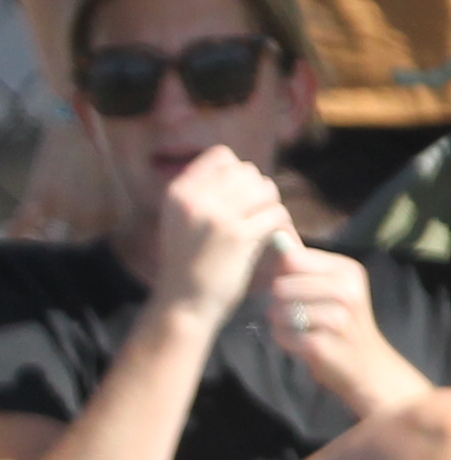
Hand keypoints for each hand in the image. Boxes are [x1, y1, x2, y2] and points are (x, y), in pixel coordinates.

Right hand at [145, 146, 295, 323]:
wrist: (183, 303)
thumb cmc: (187, 263)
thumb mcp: (181, 220)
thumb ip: (203, 194)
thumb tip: (244, 173)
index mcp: (178, 191)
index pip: (221, 155)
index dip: (237, 173)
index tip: (238, 196)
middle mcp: (194, 197)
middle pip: (247, 171)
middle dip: (257, 191)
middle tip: (256, 215)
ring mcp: (216, 215)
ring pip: (265, 189)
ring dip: (271, 207)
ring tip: (264, 226)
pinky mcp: (238, 235)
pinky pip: (275, 213)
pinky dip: (280, 226)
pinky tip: (272, 240)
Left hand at [265, 241, 430, 419]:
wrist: (368, 367)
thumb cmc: (341, 323)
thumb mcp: (332, 286)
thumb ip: (304, 263)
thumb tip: (277, 232)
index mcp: (348, 270)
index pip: (291, 257)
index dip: (276, 271)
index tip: (283, 286)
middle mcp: (346, 289)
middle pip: (280, 285)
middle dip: (277, 301)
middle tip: (294, 312)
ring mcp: (337, 317)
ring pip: (277, 309)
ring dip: (280, 322)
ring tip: (300, 327)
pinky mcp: (323, 343)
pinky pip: (281, 334)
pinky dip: (284, 340)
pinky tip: (302, 342)